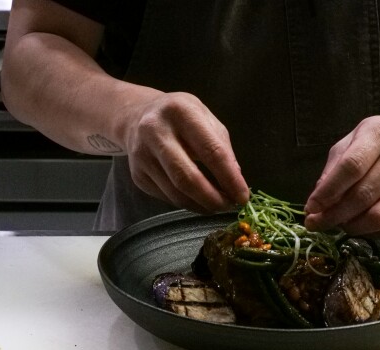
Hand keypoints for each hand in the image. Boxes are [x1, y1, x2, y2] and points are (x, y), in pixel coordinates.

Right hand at [121, 91, 249, 212]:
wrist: (136, 116)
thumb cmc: (180, 117)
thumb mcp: (205, 119)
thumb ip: (222, 147)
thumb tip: (235, 182)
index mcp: (180, 112)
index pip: (211, 151)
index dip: (229, 178)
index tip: (242, 196)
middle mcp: (155, 132)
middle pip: (187, 178)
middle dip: (212, 198)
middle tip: (229, 206)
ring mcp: (142, 156)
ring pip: (176, 193)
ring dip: (201, 205)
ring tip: (217, 205)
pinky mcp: (137, 175)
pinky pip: (166, 197)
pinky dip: (187, 203)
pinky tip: (198, 200)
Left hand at [304, 115, 379, 237]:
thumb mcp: (353, 142)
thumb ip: (334, 168)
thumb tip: (318, 201)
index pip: (352, 165)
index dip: (329, 190)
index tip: (311, 207)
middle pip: (364, 194)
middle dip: (334, 214)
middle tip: (316, 223)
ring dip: (352, 227)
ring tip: (337, 224)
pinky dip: (369, 233)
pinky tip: (358, 226)